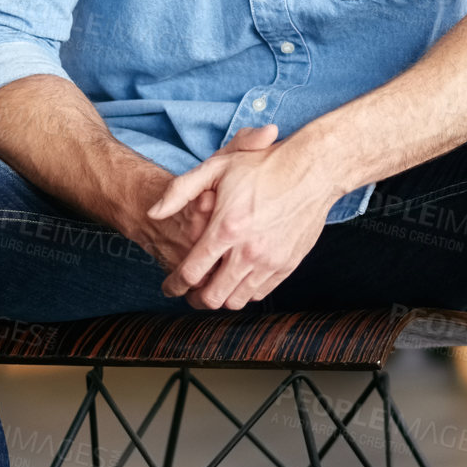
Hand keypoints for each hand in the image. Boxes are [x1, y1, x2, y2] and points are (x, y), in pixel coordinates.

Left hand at [147, 124, 339, 310]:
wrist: (313, 171)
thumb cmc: (264, 166)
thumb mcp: (217, 167)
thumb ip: (180, 190)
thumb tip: (153, 212)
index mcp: (226, 229)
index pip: (191, 273)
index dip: (174, 285)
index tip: (169, 286)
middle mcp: (248, 251)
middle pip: (212, 297)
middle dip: (194, 298)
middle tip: (189, 293)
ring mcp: (270, 261)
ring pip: (236, 300)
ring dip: (221, 298)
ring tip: (213, 287)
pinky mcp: (287, 265)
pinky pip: (260, 294)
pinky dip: (245, 292)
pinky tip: (238, 279)